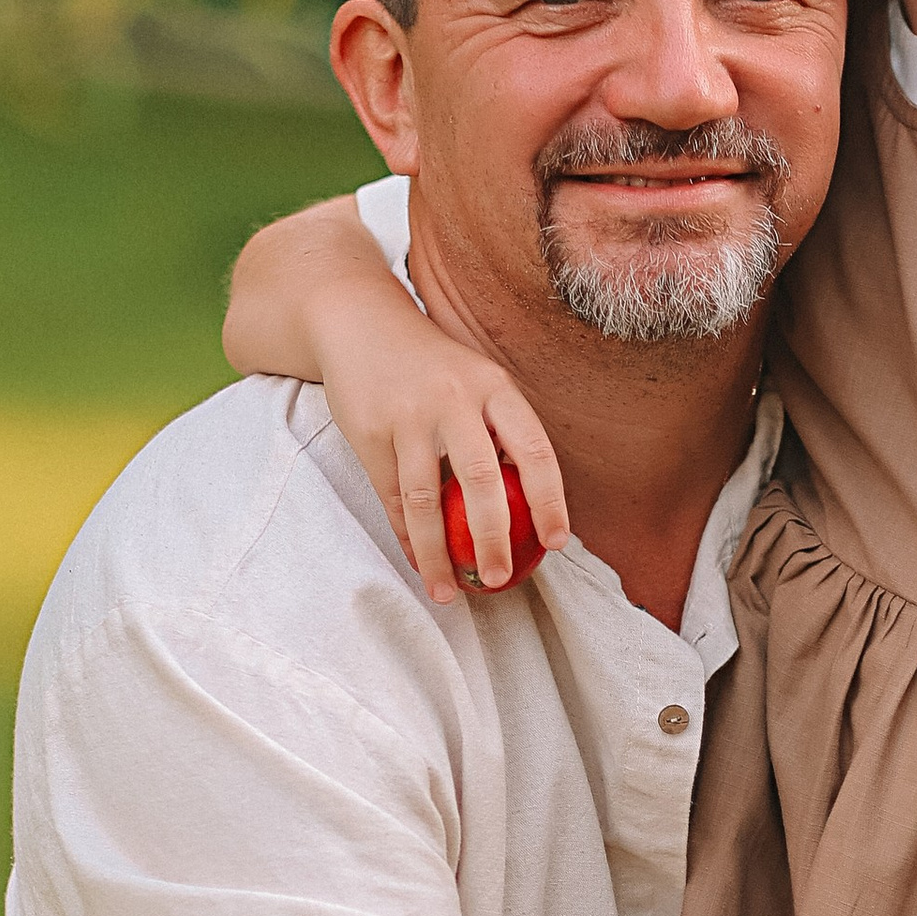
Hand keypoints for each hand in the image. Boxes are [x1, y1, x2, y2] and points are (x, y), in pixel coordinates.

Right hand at [318, 310, 570, 600]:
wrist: (360, 323)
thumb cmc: (433, 367)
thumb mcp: (477, 381)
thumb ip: (502, 430)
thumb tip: (534, 508)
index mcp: (494, 387)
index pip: (534, 450)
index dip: (549, 500)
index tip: (556, 543)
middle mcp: (455, 399)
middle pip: (481, 481)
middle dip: (492, 539)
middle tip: (499, 579)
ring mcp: (409, 416)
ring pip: (428, 500)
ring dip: (439, 554)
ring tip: (450, 592)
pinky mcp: (371, 432)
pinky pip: (393, 498)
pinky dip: (408, 537)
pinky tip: (420, 563)